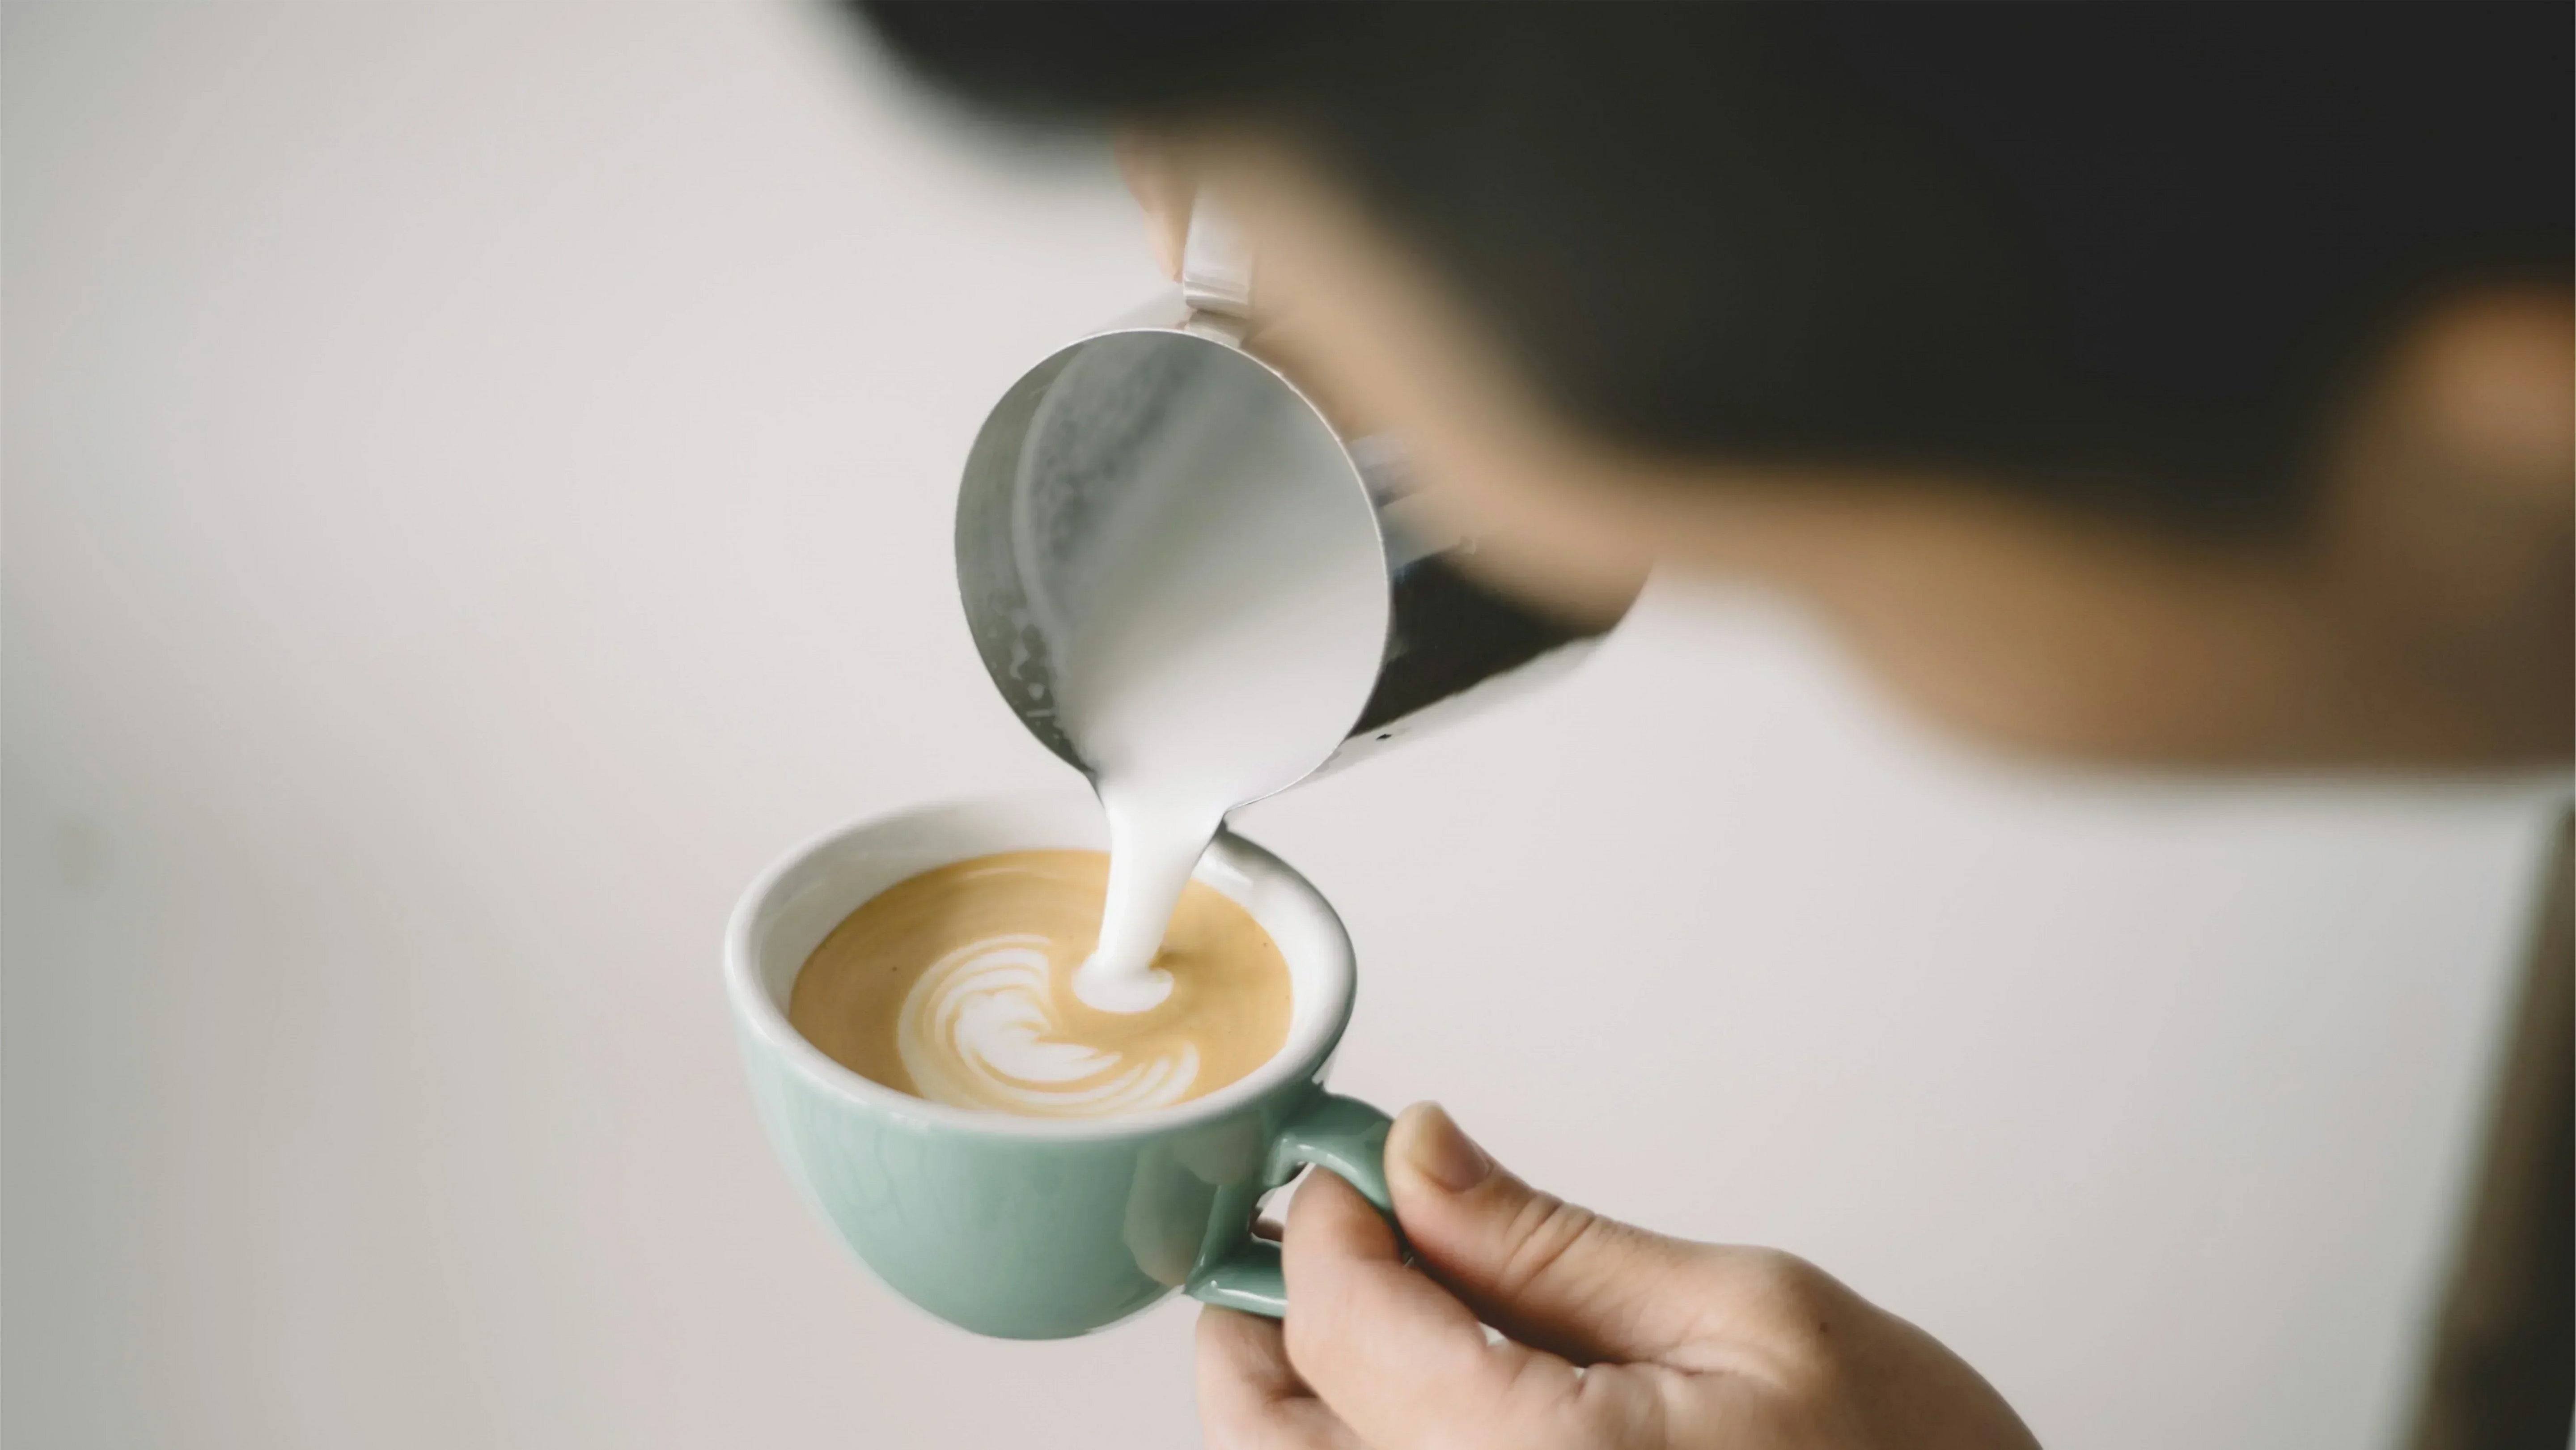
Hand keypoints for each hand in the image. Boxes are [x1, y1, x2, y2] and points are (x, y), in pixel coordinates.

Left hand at [1197, 1104, 2039, 1449]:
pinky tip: (1419, 1398)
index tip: (1358, 1165)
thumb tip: (1415, 1156)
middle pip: (1265, 1429)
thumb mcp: (1748, 1315)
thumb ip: (1549, 1243)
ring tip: (1380, 1311)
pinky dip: (1361, 1447)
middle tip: (1337, 1237)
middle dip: (1269, 1318)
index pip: (1340, 1322)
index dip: (1327, 1218)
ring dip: (1302, 1394)